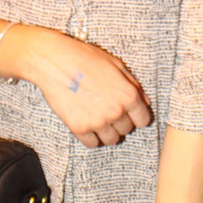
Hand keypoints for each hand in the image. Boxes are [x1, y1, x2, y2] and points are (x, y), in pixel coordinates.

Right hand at [12, 26, 151, 146]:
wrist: (56, 62)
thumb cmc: (86, 59)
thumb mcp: (116, 65)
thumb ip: (134, 85)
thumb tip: (146, 102)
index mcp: (128, 95)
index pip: (143, 120)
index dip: (136, 116)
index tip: (128, 114)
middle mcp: (116, 111)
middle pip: (126, 130)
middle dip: (120, 122)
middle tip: (107, 110)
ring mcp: (98, 122)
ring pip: (111, 140)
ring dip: (107, 132)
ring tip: (98, 118)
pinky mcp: (80, 128)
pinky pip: (92, 144)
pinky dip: (91, 137)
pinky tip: (87, 124)